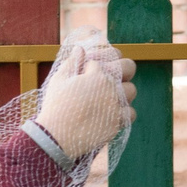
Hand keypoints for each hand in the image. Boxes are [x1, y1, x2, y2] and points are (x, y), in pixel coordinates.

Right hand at [32, 43, 135, 158]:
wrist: (56, 136)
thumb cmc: (55, 106)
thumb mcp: (59, 80)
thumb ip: (71, 63)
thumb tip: (80, 49)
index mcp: (96, 73)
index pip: (104, 58)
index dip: (96, 61)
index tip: (88, 69)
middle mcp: (110, 87)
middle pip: (129, 66)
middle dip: (121, 67)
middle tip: (109, 75)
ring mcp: (116, 104)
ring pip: (132, 90)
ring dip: (123, 91)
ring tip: (110, 96)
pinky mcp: (117, 122)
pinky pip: (131, 113)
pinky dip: (125, 113)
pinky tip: (114, 113)